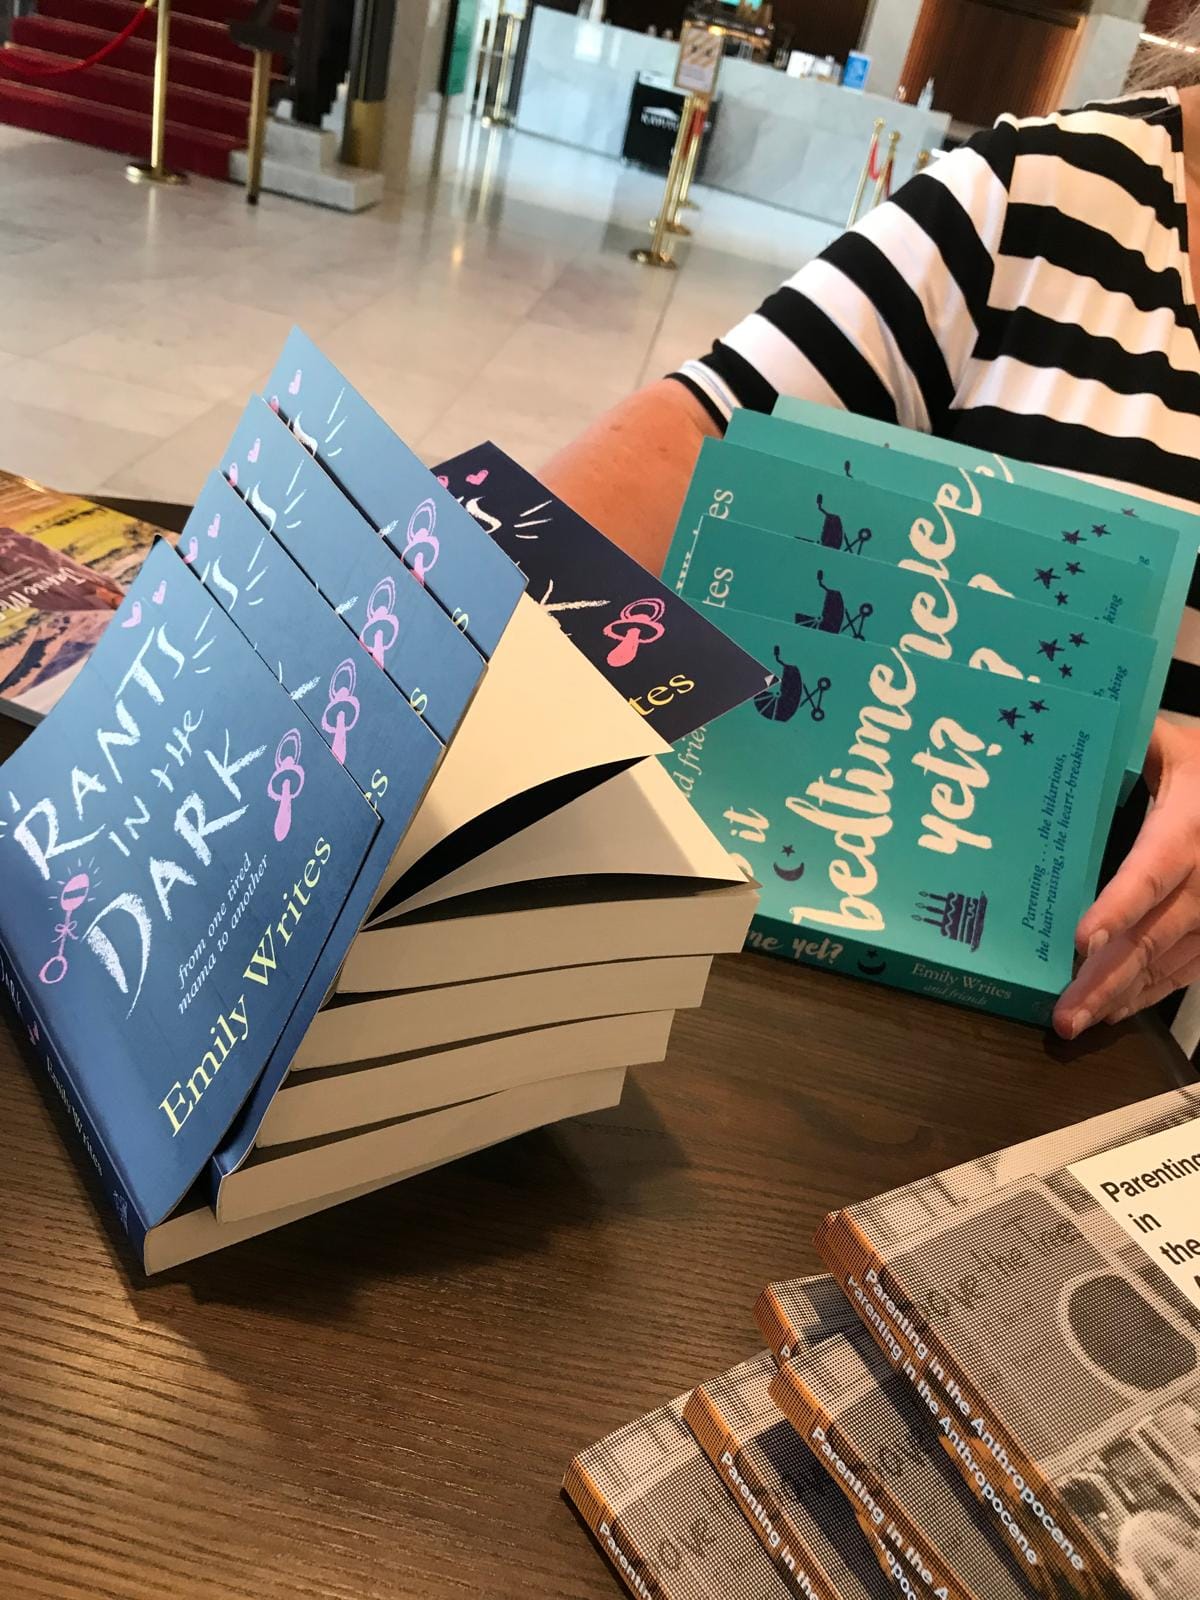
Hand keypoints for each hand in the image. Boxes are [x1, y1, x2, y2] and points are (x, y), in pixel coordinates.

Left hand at [1053, 718, 1199, 1038]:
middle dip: (1105, 979)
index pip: (1150, 873)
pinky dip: (1148, 994)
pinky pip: (1186, 971)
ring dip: (1122, 996)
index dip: (1118, 907)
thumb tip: (1060, 724)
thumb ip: (1126, 740)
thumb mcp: (1169, 744)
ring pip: (1169, 964)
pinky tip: (1112, 1011)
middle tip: (1064, 1014)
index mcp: (1189, 827)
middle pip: (1153, 937)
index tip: (1082, 938)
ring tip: (1076, 1022)